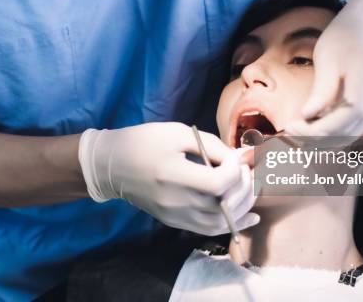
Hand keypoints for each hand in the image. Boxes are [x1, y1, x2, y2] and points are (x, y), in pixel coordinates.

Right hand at [78, 122, 258, 235]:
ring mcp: (175, 216)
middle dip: (244, 187)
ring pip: (220, 223)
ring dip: (243, 206)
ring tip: (249, 188)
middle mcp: (175, 201)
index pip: (217, 183)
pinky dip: (233, 223)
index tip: (232, 158)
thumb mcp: (178, 133)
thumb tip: (242, 157)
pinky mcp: (175, 222)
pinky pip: (209, 230)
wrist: (111, 165)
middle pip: (223, 205)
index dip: (235, 170)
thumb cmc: (144, 142)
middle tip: (246, 170)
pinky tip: (250, 215)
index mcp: (173, 174)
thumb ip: (213, 146)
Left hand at [286, 0, 362, 138]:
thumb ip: (322, 90)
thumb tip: (308, 117)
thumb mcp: (327, 58)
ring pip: (353, 133)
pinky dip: (336, 131)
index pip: (350, 112)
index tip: (292, 127)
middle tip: (289, 132)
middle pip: (350, 128)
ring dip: (325, 138)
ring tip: (298, 132)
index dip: (321, 127)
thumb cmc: (344, 39)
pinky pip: (357, 127)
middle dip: (317, 137)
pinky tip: (314, 126)